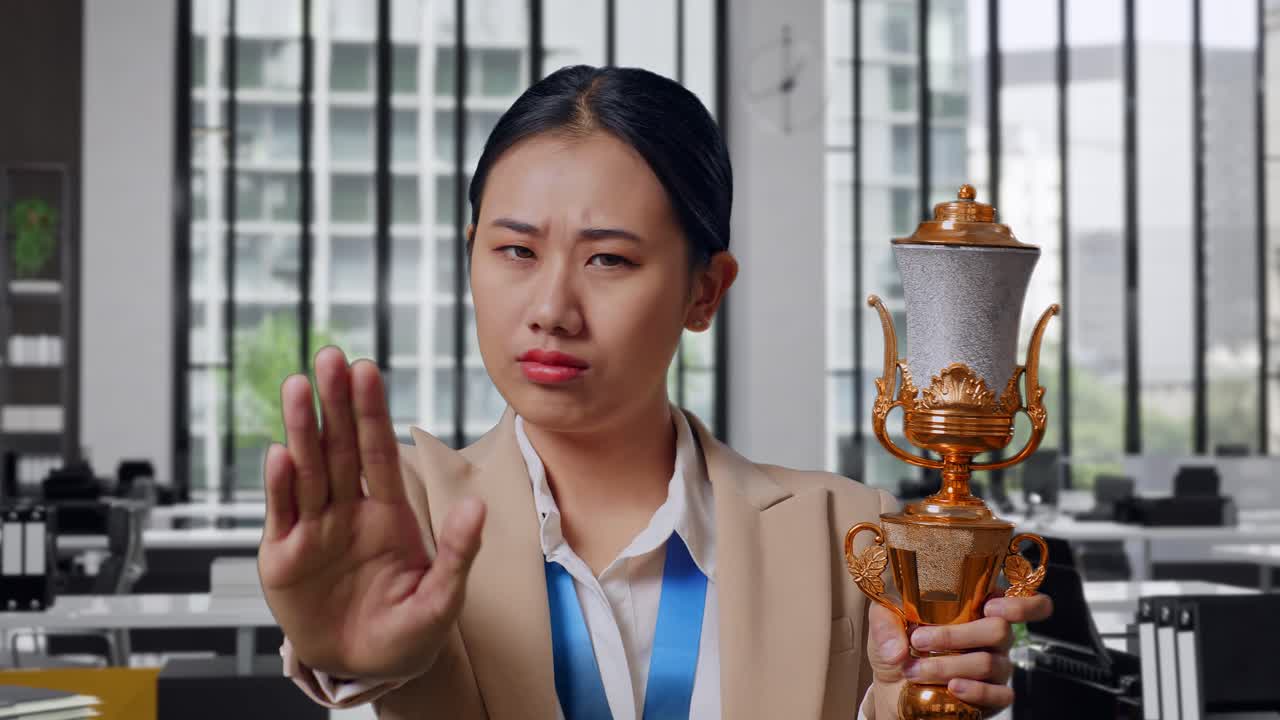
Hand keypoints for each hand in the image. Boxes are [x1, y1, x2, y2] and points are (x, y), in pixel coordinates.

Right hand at [258, 346, 486, 680]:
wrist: (366, 668)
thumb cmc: (408, 631)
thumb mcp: (443, 596)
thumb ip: (458, 552)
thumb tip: (477, 507)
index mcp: (386, 512)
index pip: (378, 452)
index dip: (371, 411)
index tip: (367, 369)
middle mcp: (346, 512)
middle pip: (338, 449)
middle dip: (334, 404)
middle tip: (329, 357)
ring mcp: (313, 531)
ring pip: (307, 472)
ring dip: (302, 429)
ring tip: (298, 386)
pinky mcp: (283, 559)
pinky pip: (281, 517)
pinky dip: (280, 487)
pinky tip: (280, 453)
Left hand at [867, 593, 1052, 713]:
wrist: (892, 684)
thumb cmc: (898, 643)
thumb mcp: (884, 622)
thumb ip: (886, 623)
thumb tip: (898, 649)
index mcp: (978, 607)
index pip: (1023, 602)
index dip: (1021, 604)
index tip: (990, 606)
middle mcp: (993, 636)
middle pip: (999, 629)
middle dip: (956, 635)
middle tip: (919, 640)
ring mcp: (996, 667)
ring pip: (988, 663)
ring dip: (947, 666)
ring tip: (914, 669)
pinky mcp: (993, 697)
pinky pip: (999, 695)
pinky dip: (974, 691)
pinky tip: (952, 688)